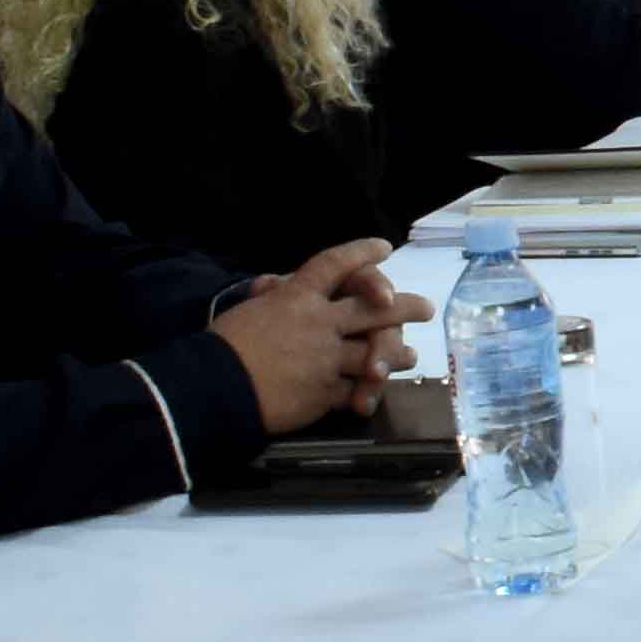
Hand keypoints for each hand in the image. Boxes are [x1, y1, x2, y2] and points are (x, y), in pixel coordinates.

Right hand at [211, 242, 414, 433]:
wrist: (214, 387)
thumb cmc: (223, 345)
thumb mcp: (247, 310)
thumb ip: (270, 297)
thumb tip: (272, 283)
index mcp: (296, 296)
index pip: (335, 264)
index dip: (361, 254)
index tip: (384, 248)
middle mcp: (319, 323)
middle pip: (374, 308)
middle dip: (404, 307)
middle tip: (426, 308)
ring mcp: (326, 358)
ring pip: (375, 353)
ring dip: (395, 356)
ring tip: (410, 358)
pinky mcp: (325, 392)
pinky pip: (354, 390)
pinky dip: (364, 392)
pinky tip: (374, 393)